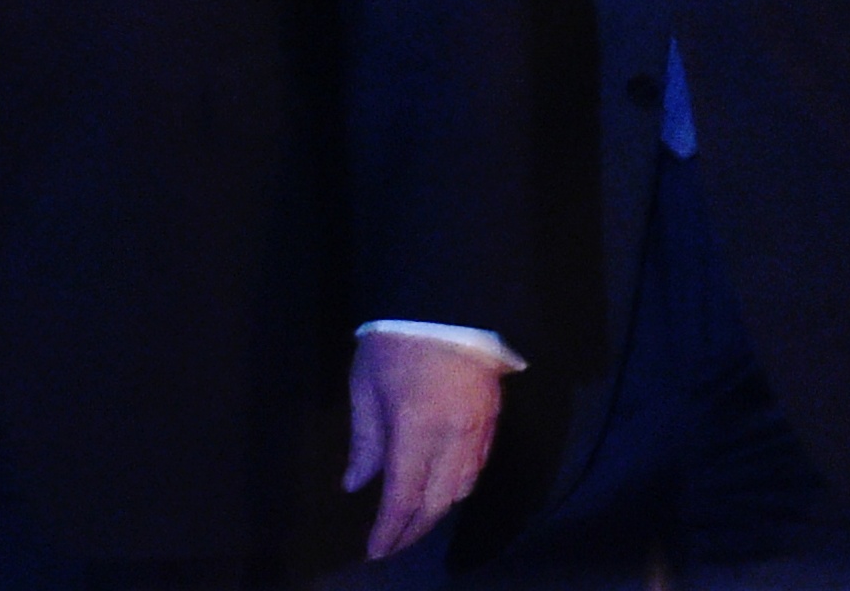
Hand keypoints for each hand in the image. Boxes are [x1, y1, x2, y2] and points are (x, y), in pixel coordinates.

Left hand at [346, 330, 506, 560]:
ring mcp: (479, 429)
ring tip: (412, 521)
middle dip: (413, 530)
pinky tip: (442, 491)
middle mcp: (453, 436)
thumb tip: (355, 484)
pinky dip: (458, 488)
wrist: (445, 299)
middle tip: (392, 544)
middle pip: (437, 503)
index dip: (390, 529)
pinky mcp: (494, 419)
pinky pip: (477, 469)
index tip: (375, 550)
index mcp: (416, 426)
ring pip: (461, 490)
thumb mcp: (366, 385)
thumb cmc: (394, 340)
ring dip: (436, 511)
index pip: (404, 496)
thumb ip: (364, 440)